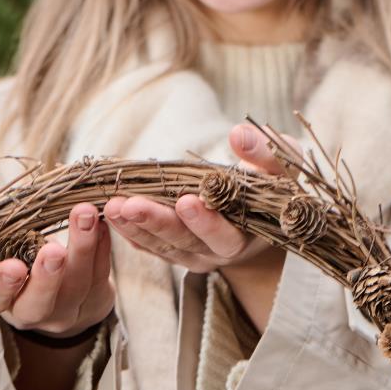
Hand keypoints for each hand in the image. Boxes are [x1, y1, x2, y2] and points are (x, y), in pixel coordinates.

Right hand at [0, 203, 114, 338]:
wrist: (62, 298)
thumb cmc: (23, 265)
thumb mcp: (6, 258)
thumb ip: (5, 244)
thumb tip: (5, 212)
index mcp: (3, 302)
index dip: (3, 285)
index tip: (12, 267)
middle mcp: (32, 313)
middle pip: (39, 304)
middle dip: (47, 276)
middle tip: (54, 251)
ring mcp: (66, 312)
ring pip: (77, 286)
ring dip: (83, 247)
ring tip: (85, 216)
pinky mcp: (95, 302)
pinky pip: (101, 275)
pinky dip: (102, 246)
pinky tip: (103, 223)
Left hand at [103, 123, 300, 330]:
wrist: (266, 213)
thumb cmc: (276, 184)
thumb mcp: (281, 166)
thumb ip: (265, 154)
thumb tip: (238, 135)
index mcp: (247, 236)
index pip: (224, 235)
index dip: (206, 221)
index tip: (186, 201)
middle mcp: (218, 253)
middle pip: (183, 242)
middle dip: (156, 222)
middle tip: (129, 205)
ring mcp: (193, 255)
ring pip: (161, 245)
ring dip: (135, 226)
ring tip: (112, 205)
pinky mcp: (175, 250)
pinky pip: (148, 245)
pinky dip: (129, 231)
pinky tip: (109, 214)